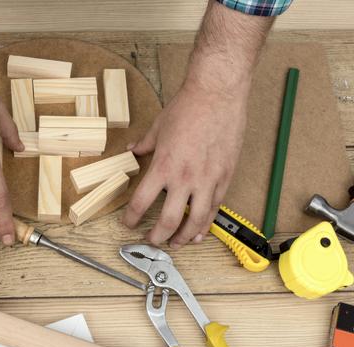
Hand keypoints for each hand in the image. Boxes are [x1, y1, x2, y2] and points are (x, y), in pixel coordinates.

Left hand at [122, 82, 247, 247]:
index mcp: (163, 167)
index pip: (140, 203)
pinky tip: (199, 233)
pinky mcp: (225, 177)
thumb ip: (144, 145)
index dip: (131, 219)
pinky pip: (215, 208)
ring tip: (176, 244)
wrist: (218, 94)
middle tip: (151, 240)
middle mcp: (184, 178)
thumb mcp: (158, 127)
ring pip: (195, 221)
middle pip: (168, 221)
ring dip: (183, 237)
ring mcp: (207, 180)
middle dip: (157, 236)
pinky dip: (205, 224)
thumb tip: (133, 151)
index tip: (128, 224)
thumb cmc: (188, 107)